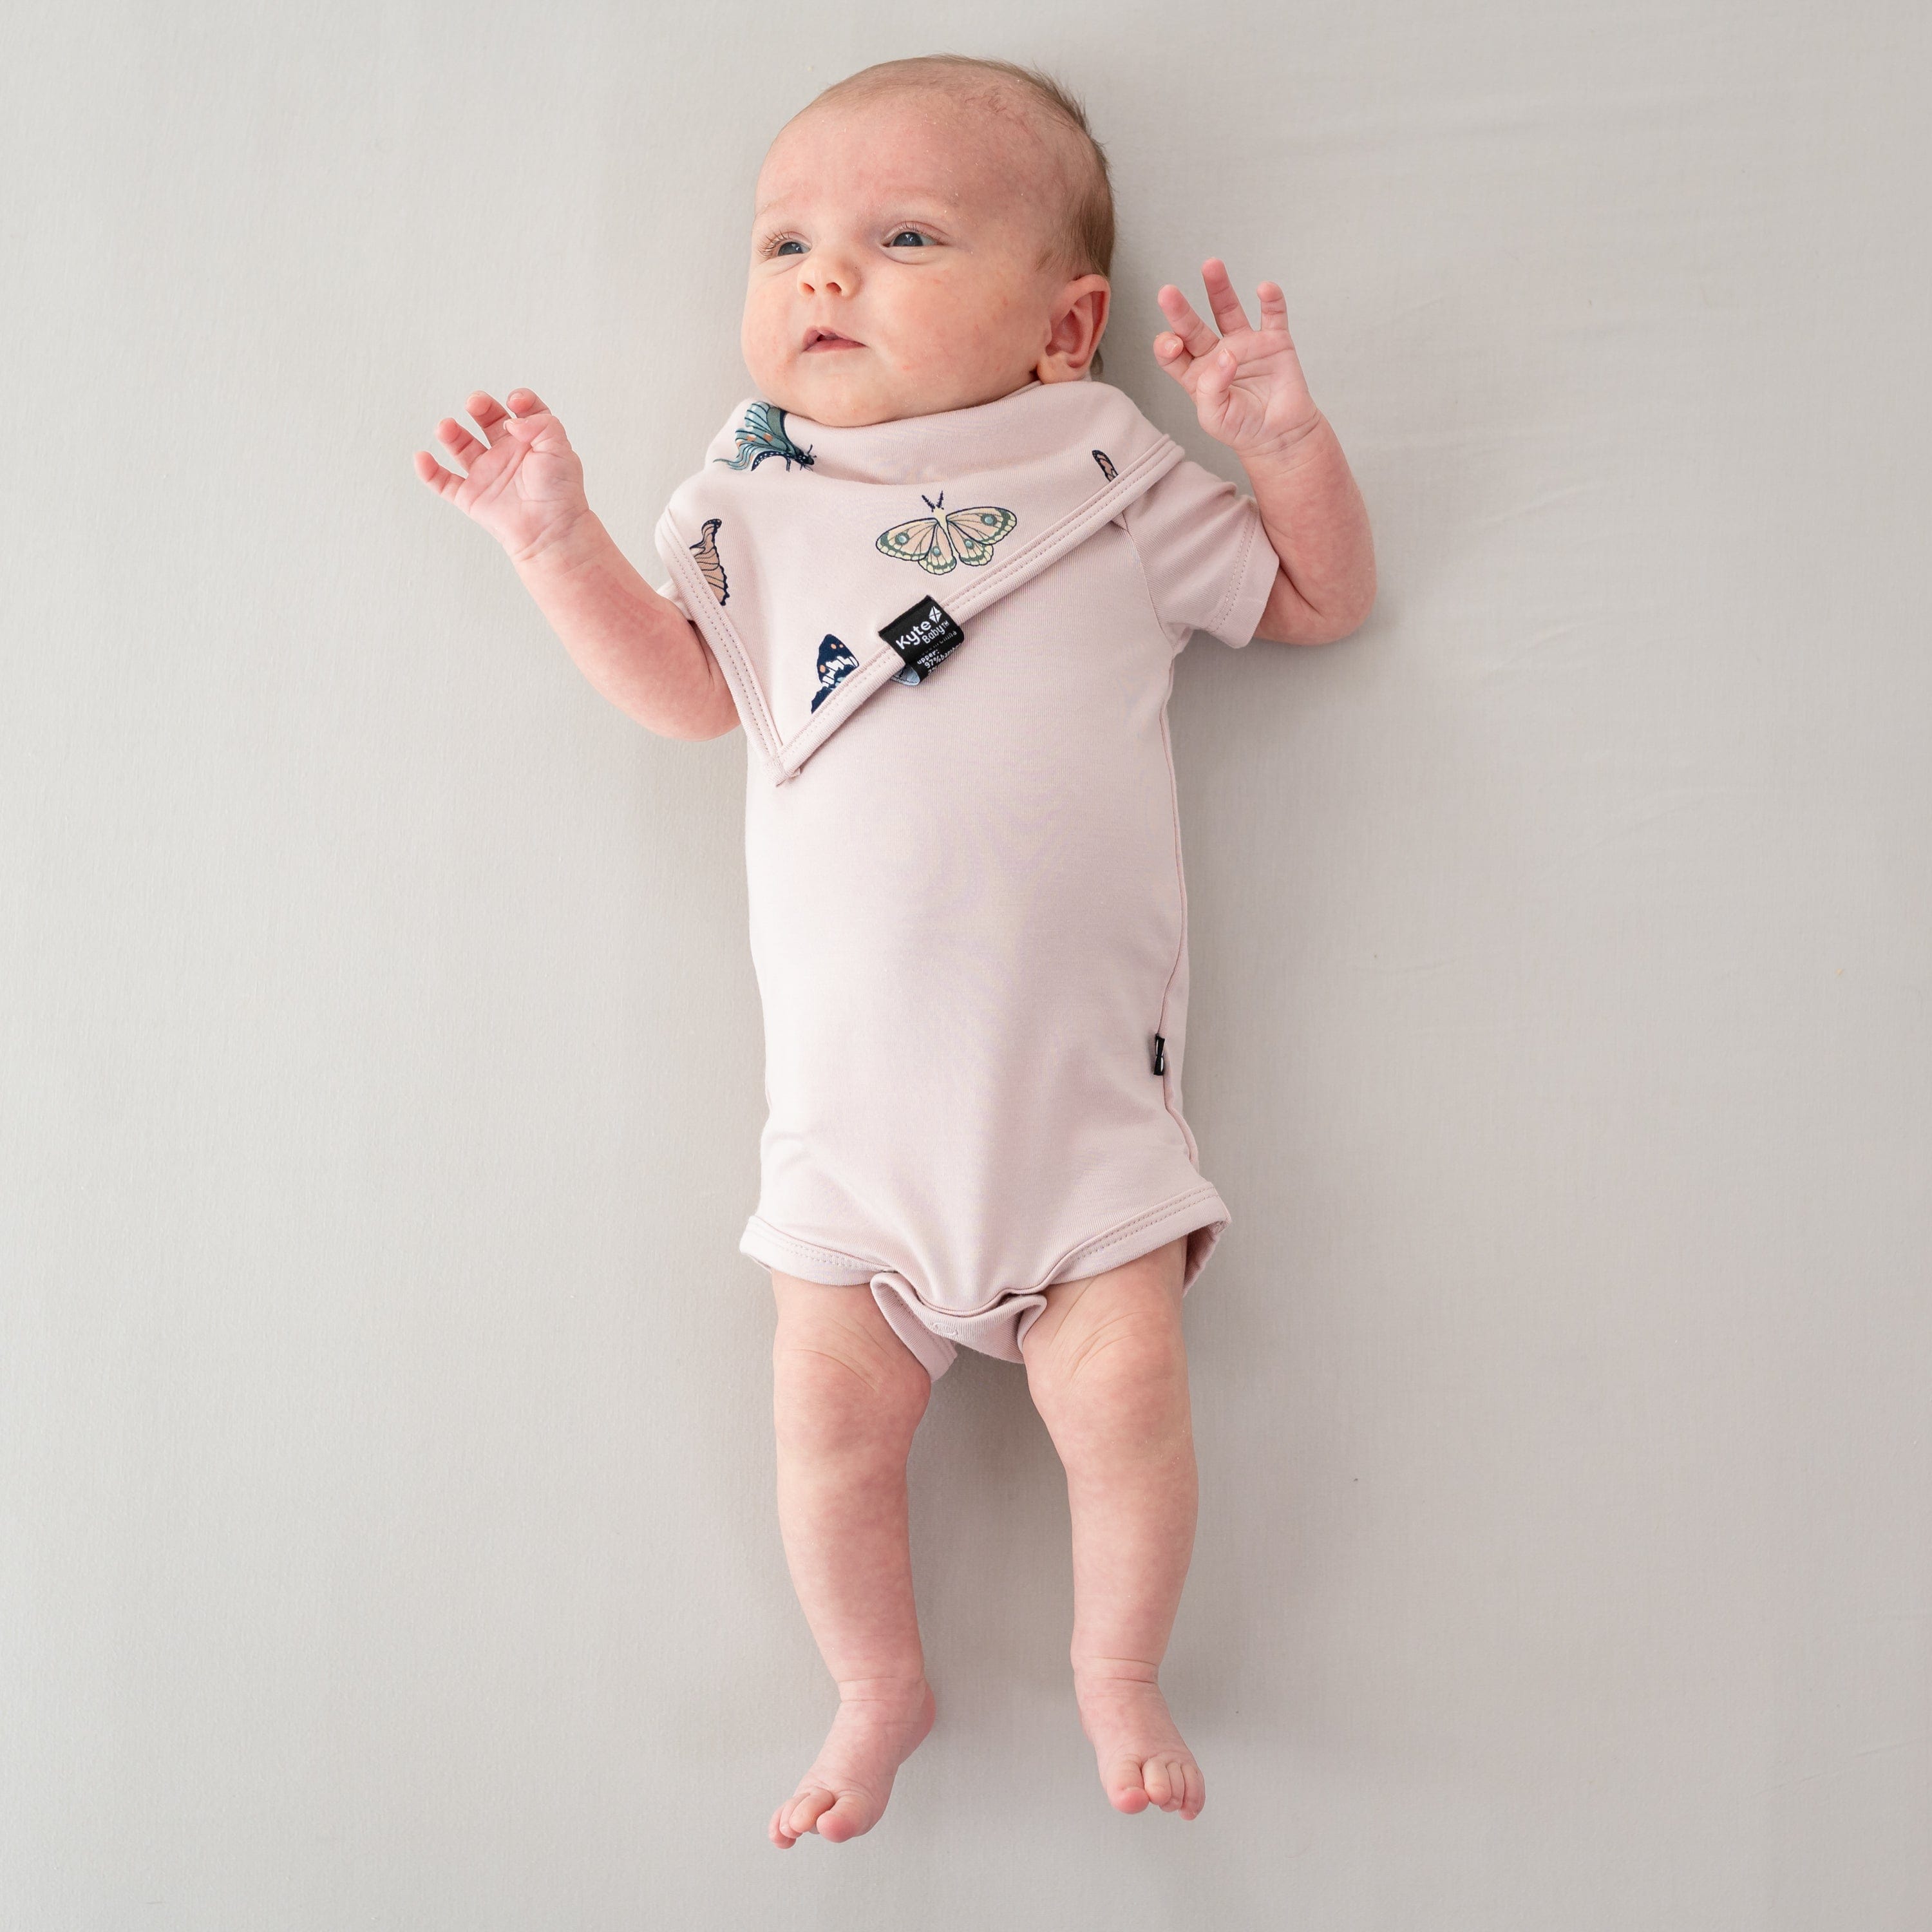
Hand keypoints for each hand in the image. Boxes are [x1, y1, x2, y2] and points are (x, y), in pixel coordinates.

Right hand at [413, 389, 591, 562]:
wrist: (551, 530)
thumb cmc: (560, 492)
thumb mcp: (560, 447)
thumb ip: (540, 423)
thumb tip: (511, 420)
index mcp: (532, 441)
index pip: (523, 411)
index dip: (520, 400)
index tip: (515, 402)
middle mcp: (508, 454)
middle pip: (488, 420)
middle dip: (479, 406)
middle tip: (474, 404)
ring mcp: (488, 474)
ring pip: (462, 446)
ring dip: (450, 433)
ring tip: (446, 427)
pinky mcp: (471, 497)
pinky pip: (444, 482)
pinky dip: (428, 471)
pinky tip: (422, 457)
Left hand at [1153, 261, 1321, 464]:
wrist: (1280, 436)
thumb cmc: (1242, 428)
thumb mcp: (1216, 418)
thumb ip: (1211, 389)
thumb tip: (1226, 354)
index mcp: (1195, 374)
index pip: (1172, 352)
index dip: (1167, 344)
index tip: (1173, 343)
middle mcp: (1217, 353)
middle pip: (1193, 326)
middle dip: (1180, 309)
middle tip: (1167, 292)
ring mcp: (1245, 343)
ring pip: (1228, 309)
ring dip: (1218, 288)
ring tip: (1211, 265)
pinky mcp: (1274, 341)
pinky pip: (1273, 314)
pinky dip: (1271, 299)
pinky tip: (1264, 288)